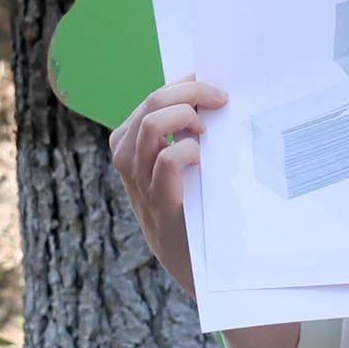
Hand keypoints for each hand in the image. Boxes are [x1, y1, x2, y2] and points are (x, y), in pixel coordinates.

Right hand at [111, 78, 222, 291]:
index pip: (151, 99)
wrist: (192, 264)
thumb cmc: (191, 206)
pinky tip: (202, 159)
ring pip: (151, 125)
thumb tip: (211, 95)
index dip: (182, 85)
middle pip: (151, 104)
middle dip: (190, 93)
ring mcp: (139, 182)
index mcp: (129, 145)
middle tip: (221, 99)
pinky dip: (188, 150)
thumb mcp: (179, 166)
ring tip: (207, 129)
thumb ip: (182, 134)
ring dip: (186, 116)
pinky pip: (167, 160)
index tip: (211, 83)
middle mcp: (127, 160)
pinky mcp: (159, 202)